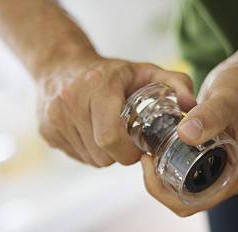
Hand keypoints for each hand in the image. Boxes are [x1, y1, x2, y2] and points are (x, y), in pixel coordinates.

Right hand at [37, 56, 195, 166]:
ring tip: (107, 133)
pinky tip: (90, 134)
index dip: (127, 150)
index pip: (110, 138)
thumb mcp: (144, 71)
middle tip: (125, 140)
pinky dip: (87, 152)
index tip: (136, 146)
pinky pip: (76, 157)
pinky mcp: (46, 131)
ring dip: (103, 154)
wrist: (60, 65)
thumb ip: (175, 84)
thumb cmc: (110, 73)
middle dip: (118, 154)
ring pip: (89, 159)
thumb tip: (192, 106)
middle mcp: (70, 101)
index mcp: (97, 86)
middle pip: (101, 154)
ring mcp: (53, 118)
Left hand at [141, 55, 237, 215]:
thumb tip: (186, 135)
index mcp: (232, 178)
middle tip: (146, 155)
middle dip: (157, 183)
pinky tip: (158, 146)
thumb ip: (211, 115)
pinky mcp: (211, 159)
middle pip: (181, 200)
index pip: (188, 204)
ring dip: (160, 175)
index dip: (161, 191)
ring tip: (149, 150)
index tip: (149, 161)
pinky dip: (168, 165)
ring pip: (180, 188)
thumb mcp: (227, 98)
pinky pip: (184, 173)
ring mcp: (218, 171)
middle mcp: (225, 180)